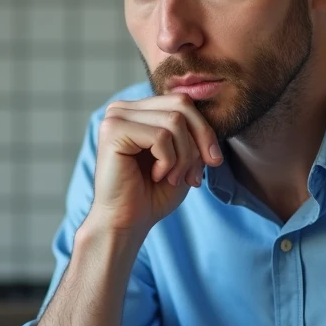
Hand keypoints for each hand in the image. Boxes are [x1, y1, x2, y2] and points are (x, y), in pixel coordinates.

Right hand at [87, 95, 222, 236]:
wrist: (126, 223)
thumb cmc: (152, 194)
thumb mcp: (184, 159)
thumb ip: (193, 133)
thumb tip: (212, 115)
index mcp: (138, 111)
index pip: (183, 102)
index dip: (204, 131)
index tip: (213, 162)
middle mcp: (123, 108)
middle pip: (181, 105)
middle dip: (199, 141)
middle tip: (196, 174)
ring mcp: (116, 117)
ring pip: (174, 121)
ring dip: (183, 156)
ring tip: (173, 178)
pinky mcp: (113, 131)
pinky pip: (160, 136)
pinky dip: (168, 161)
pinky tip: (157, 176)